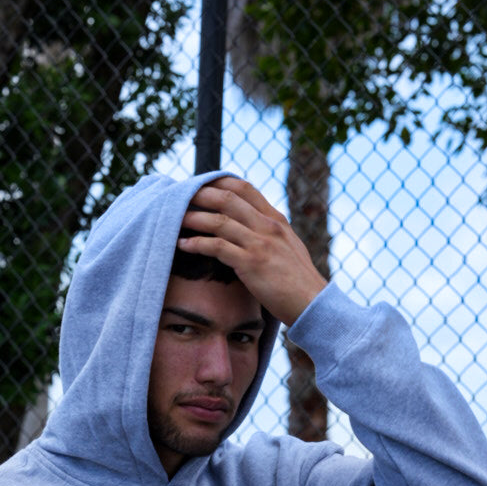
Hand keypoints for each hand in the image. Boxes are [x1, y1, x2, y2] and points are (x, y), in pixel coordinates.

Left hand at [177, 176, 327, 326]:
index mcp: (276, 219)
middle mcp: (268, 226)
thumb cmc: (299, 282)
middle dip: (200, 195)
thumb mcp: (288, 248)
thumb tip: (253, 229)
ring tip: (173, 219)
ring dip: (193, 218)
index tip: (200, 185)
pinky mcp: (251, 264)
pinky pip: (217, 247)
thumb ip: (271, 235)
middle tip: (178, 197)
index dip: (218, 183)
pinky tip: (182, 244)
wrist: (313, 303)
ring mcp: (260, 243)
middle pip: (227, 198)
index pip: (244, 188)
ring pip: (219, 221)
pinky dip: (196, 244)